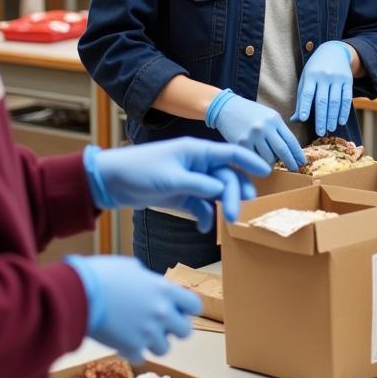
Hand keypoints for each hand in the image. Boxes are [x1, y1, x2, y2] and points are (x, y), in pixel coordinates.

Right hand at [66, 255, 201, 362]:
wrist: (80, 293)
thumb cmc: (104, 274)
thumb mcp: (133, 269)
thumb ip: (149, 281)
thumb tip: (150, 285)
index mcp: (165, 290)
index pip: (194, 306)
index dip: (186, 309)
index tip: (177, 310)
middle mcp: (162, 313)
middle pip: (185, 332)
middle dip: (174, 329)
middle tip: (159, 325)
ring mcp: (148, 332)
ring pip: (165, 349)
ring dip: (154, 343)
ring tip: (139, 334)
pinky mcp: (131, 348)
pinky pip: (141, 357)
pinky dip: (134, 352)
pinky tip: (124, 342)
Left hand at [85, 138, 271, 229]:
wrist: (110, 181)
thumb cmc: (139, 171)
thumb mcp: (172, 179)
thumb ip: (199, 185)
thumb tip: (223, 191)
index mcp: (197, 151)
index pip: (231, 153)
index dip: (249, 161)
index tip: (266, 172)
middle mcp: (197, 164)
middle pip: (226, 177)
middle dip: (235, 194)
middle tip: (238, 214)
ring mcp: (189, 180)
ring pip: (216, 192)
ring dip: (223, 206)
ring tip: (228, 221)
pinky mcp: (180, 195)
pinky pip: (201, 206)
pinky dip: (205, 216)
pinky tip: (203, 226)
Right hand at [207, 89, 304, 170]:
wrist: (227, 108)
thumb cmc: (250, 113)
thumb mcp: (268, 116)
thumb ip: (279, 131)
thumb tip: (291, 151)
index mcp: (274, 119)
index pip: (291, 140)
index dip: (298, 154)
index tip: (302, 162)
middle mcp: (264, 127)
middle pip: (282, 151)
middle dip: (290, 162)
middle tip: (294, 169)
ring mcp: (252, 136)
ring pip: (268, 159)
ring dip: (271, 163)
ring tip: (269, 159)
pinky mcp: (241, 143)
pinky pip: (254, 160)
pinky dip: (258, 163)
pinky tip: (257, 160)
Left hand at [291, 41, 353, 135]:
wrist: (334, 52)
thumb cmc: (315, 70)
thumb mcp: (305, 79)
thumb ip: (301, 99)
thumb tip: (295, 120)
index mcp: (310, 75)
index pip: (307, 93)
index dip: (304, 106)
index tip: (303, 119)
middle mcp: (324, 76)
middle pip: (322, 100)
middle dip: (321, 118)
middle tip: (320, 132)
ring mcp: (337, 78)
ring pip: (335, 101)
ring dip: (333, 117)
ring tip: (330, 129)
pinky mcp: (348, 80)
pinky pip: (347, 98)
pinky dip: (344, 111)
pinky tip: (341, 121)